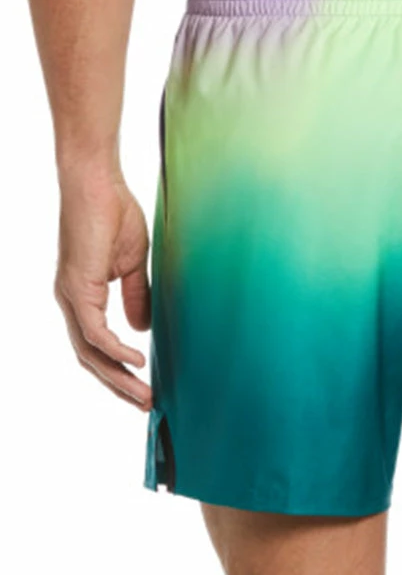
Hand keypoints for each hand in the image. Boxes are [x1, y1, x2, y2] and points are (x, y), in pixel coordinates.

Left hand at [54, 164, 151, 410]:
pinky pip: (95, 332)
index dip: (119, 369)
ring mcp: (71, 296)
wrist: (97, 182)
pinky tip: (137, 361)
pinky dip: (116, 351)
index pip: (96, 345)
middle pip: (90, 358)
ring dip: (118, 377)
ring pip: (89, 353)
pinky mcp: (77, 287)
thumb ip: (136, 296)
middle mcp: (70, 302)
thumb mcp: (131, 263)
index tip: (145, 386)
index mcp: (82, 296)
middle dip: (119, 385)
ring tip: (144, 396)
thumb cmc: (114, 213)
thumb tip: (141, 329)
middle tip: (146, 405)